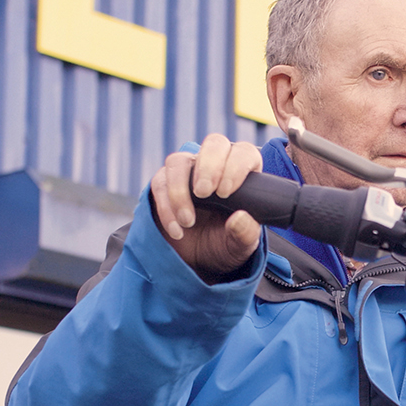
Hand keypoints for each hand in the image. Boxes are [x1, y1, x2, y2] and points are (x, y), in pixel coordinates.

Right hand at [148, 133, 263, 279]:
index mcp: (241, 173)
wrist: (196, 260)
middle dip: (208, 167)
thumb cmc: (223, 244)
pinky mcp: (164, 183)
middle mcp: (215, 165)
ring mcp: (187, 171)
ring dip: (180, 190)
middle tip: (203, 193)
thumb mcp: (240, 246)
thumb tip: (240, 219)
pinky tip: (177, 230)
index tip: (226, 192)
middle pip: (214, 144)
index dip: (235, 166)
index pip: (243, 153)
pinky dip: (165, 207)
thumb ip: (245, 234)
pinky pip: (159, 183)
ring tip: (187, 222)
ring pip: (179, 162)